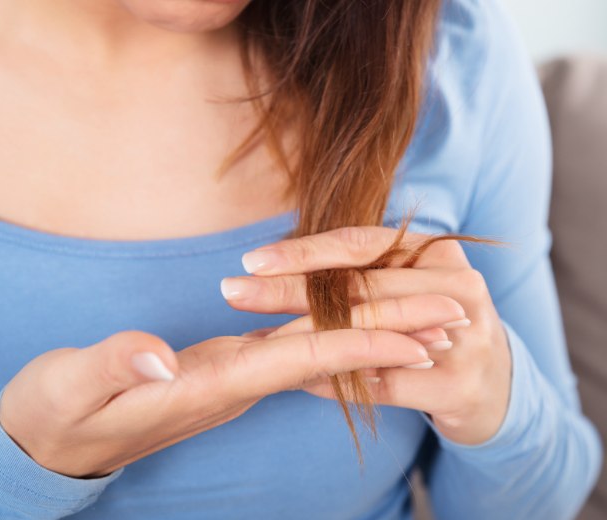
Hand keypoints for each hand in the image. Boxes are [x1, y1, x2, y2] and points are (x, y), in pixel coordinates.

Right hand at [0, 321, 435, 477]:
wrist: (49, 444)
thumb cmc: (55, 415)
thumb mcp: (69, 388)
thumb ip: (113, 367)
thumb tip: (158, 355)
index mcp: (206, 386)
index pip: (298, 363)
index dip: (361, 347)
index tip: (421, 336)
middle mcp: (230, 385)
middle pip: (324, 358)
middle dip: (390, 338)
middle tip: (453, 319)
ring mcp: (227, 380)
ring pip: (313, 353)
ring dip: (370, 335)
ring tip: (423, 321)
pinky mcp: (218, 372)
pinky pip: (288, 350)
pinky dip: (329, 336)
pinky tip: (350, 322)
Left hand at [221, 225, 511, 444]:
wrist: (494, 388)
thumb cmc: (432, 328)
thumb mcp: (405, 289)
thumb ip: (356, 278)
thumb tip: (277, 275)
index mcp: (436, 253)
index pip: (361, 243)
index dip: (304, 251)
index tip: (250, 260)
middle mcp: (456, 285)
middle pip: (359, 285)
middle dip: (288, 290)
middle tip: (231, 291)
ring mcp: (466, 336)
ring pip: (373, 332)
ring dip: (309, 336)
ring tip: (257, 340)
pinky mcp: (461, 386)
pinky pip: (387, 384)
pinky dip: (342, 382)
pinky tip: (301, 382)